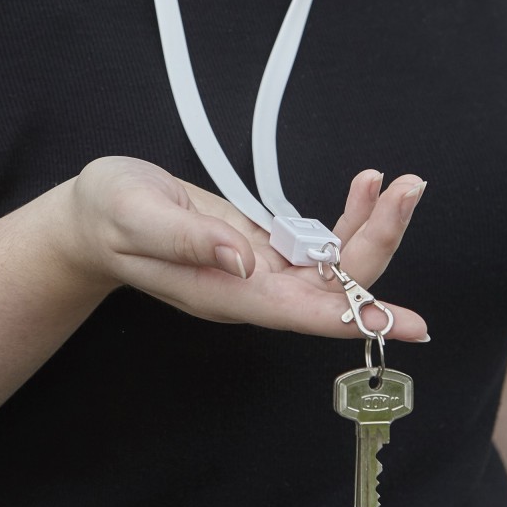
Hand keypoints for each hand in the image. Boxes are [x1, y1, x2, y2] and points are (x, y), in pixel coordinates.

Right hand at [66, 156, 427, 340]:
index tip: (413, 323)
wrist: (94, 216)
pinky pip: (318, 244)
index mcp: (226, 291)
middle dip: (377, 242)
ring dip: (371, 228)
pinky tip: (363, 191)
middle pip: (333, 287)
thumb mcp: (136, 216)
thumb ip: (187, 238)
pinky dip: (346, 219)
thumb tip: (247, 256)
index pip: (305, 313)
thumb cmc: (108, 214)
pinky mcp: (261, 249)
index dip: (361, 318)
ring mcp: (259, 271)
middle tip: (407, 189)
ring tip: (397, 183)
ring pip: (334, 266)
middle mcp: (251, 289)